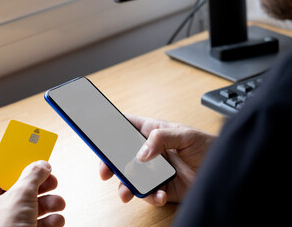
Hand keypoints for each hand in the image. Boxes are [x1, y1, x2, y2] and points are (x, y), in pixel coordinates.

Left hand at [0, 160, 65, 226]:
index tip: (33, 156)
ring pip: (32, 206)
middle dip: (40, 187)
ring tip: (57, 204)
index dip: (19, 165)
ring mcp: (6, 226)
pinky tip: (55, 220)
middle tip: (51, 179)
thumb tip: (41, 164)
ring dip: (49, 204)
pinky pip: (37, 221)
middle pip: (20, 189)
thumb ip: (33, 175)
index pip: (0, 174)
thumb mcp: (21, 195)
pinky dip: (50, 220)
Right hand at [99, 114, 215, 205]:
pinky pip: (148, 194)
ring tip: (127, 193)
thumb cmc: (207, 146)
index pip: (127, 127)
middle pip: (122, 155)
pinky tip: (161, 195)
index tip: (99, 137)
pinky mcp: (162, 187)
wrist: (224, 172)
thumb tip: (141, 153)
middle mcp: (150, 151)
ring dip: (126, 186)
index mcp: (152, 132)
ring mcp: (154, 170)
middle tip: (106, 172)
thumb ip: (160, 138)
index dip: (111, 129)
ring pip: (131, 178)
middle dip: (111, 164)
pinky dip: (151, 197)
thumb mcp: (185, 135)